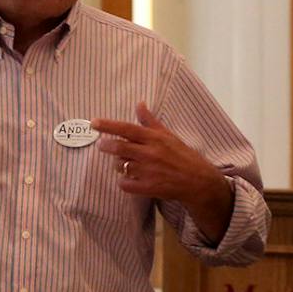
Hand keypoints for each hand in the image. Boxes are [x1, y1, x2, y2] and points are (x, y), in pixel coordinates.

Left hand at [91, 103, 228, 204]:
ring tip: (123, 164)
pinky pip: (125, 184)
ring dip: (117, 165)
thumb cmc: (182, 155)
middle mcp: (150, 153)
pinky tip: (128, 179)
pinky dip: (123, 182)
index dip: (109, 125)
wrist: (197, 180)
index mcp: (155, 138)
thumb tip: (139, 104)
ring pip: (120, 166)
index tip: (94, 122)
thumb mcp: (168, 135)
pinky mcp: (148, 188)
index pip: (127, 129)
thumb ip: (150, 121)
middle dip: (106, 146)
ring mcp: (148, 171)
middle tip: (102, 145)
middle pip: (119, 148)